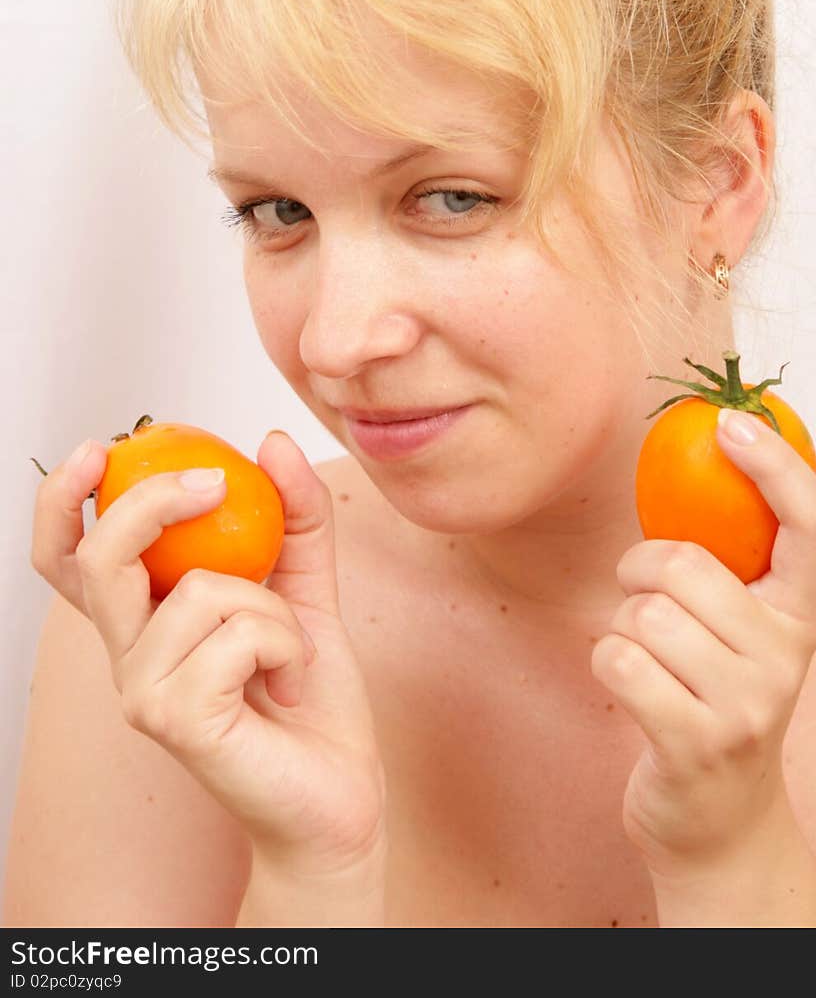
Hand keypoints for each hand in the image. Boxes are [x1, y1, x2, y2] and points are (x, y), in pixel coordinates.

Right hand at [31, 430, 387, 874]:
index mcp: (144, 619)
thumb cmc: (309, 691)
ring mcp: (144, 692)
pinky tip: (290, 680)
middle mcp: (128, 655)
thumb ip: (295, 513)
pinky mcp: (175, 721)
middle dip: (152, 501)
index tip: (99, 447)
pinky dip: (285, 641)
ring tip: (290, 649)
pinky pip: (236, 635)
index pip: (70, 558)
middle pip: (99, 559)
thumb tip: (271, 442)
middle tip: (214, 482)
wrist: (340, 785)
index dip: (63, 502)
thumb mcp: (308, 582)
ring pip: (200, 591)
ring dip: (272, 604)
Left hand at [591, 406, 815, 878]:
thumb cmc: (714, 700)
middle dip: (639, 573)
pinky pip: (617, 659)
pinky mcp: (695, 742)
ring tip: (646, 661)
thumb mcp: (740, 632)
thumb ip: (726, 563)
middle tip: (645, 602)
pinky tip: (629, 688)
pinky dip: (604, 662)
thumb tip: (690, 453)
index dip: (776, 465)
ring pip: (642, 615)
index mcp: (801, 615)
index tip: (731, 424)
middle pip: (684, 566)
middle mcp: (787, 656)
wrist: (718, 823)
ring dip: (621, 628)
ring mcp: (747, 704)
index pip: (812, 525)